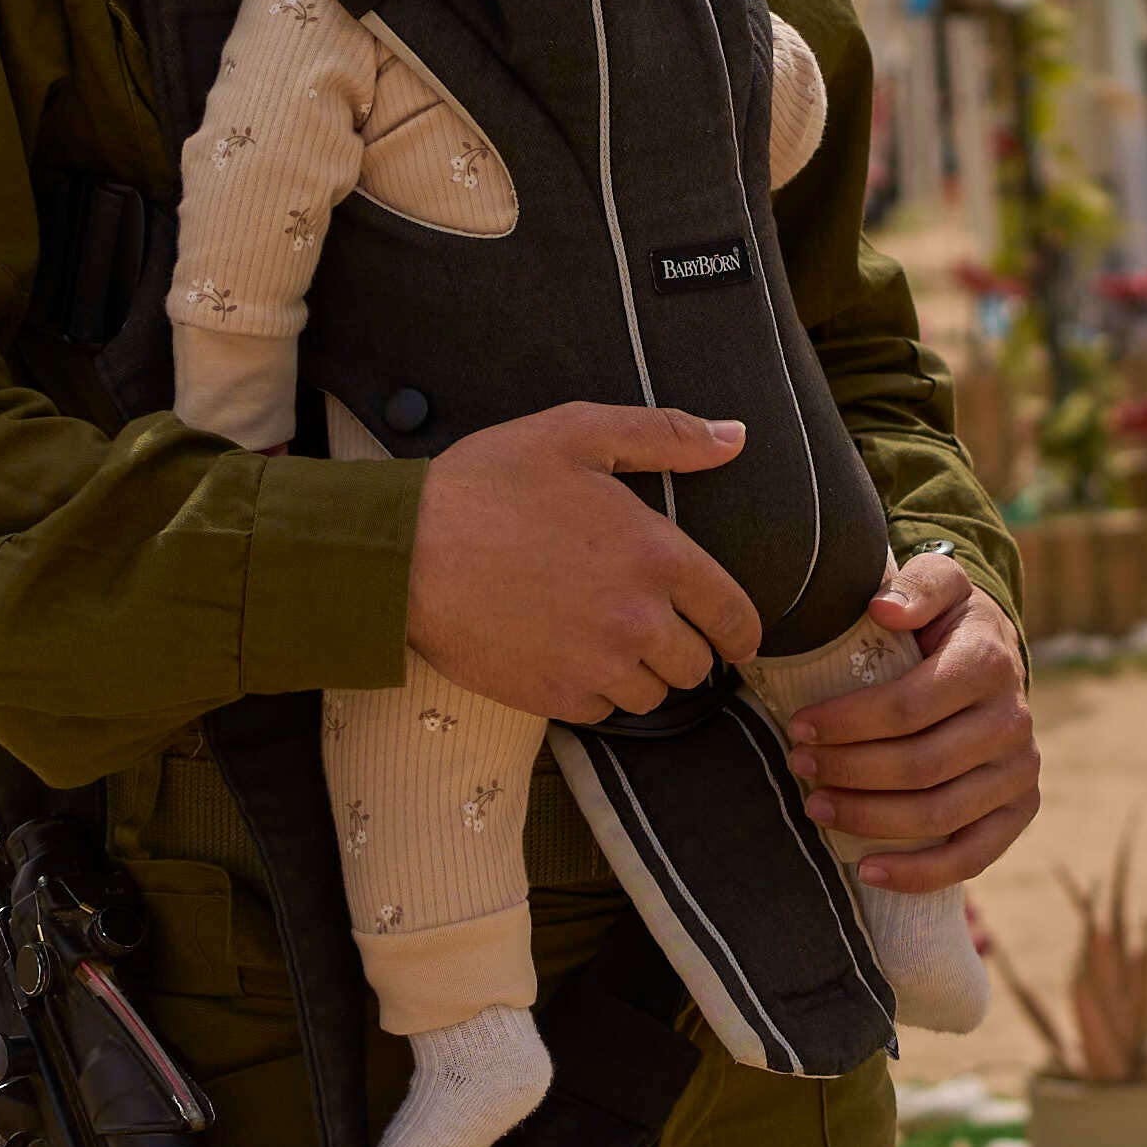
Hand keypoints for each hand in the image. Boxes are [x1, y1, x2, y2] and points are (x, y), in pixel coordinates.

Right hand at [404, 403, 762, 721]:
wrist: (405, 550)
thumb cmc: (487, 484)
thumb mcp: (577, 434)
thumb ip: (666, 435)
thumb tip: (736, 436)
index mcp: (656, 555)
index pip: (733, 616)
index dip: (741, 632)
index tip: (736, 639)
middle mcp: (638, 619)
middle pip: (695, 665)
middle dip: (681, 647)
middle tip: (649, 627)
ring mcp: (596, 664)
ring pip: (651, 695)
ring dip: (639, 674)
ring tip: (602, 640)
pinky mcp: (554, 697)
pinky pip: (602, 712)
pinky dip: (592, 691)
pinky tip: (565, 655)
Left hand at [778, 550, 1037, 890]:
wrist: (993, 656)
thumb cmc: (947, 624)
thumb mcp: (939, 585)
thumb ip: (918, 585)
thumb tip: (884, 608)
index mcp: (989, 664)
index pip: (908, 707)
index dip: (847, 723)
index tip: (799, 727)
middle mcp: (1014, 721)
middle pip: (918, 766)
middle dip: (848, 771)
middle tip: (799, 767)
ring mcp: (1020, 772)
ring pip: (938, 814)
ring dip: (868, 819)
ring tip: (816, 807)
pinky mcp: (1019, 811)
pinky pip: (972, 857)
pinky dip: (919, 873)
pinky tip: (867, 871)